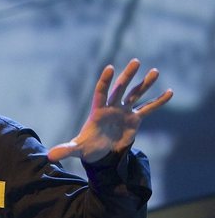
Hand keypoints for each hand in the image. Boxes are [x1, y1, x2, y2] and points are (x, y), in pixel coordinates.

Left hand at [48, 59, 172, 162]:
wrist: (100, 153)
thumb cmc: (87, 147)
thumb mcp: (77, 149)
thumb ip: (66, 150)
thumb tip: (50, 156)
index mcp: (98, 110)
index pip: (101, 92)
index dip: (105, 81)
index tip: (109, 68)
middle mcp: (112, 107)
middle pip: (120, 88)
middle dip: (127, 76)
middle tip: (136, 61)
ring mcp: (124, 112)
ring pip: (135, 94)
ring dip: (145, 84)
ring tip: (155, 71)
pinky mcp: (134, 119)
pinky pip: (148, 108)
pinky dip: (158, 101)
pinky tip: (169, 92)